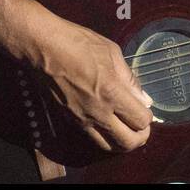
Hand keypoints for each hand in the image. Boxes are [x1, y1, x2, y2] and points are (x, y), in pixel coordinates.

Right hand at [31, 18, 152, 152]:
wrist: (42, 47)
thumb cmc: (77, 43)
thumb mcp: (111, 52)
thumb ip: (129, 78)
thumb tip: (143, 98)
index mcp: (111, 92)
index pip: (140, 121)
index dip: (147, 116)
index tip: (144, 107)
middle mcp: (97, 112)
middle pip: (128, 142)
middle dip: (140, 136)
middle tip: (140, 124)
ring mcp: (82, 119)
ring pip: (109, 147)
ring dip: (122, 141)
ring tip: (126, 126)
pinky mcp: (70, 120)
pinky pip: (93, 138)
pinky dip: (105, 137)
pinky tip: (107, 122)